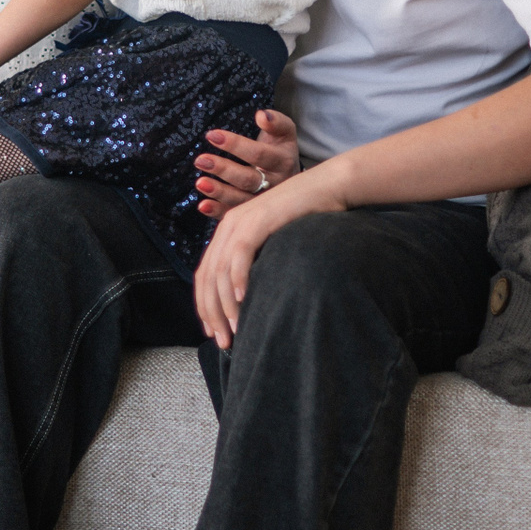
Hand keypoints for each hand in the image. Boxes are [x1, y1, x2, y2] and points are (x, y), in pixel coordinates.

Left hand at [194, 108, 299, 217]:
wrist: (291, 179)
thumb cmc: (280, 150)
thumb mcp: (284, 133)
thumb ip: (276, 122)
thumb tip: (262, 115)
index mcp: (283, 162)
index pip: (258, 154)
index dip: (235, 144)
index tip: (212, 135)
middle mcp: (276, 185)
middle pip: (248, 179)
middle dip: (223, 169)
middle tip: (200, 160)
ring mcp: (264, 202)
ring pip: (241, 200)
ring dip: (219, 192)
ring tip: (199, 183)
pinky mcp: (253, 213)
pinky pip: (235, 213)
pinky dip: (218, 212)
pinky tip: (203, 205)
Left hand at [194, 167, 342, 349]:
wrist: (326, 188)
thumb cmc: (306, 221)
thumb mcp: (274, 246)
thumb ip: (259, 265)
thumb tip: (251, 302)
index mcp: (227, 234)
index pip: (204, 276)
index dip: (205, 307)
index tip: (213, 333)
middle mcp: (227, 227)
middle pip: (207, 277)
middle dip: (212, 313)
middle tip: (222, 341)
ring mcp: (241, 222)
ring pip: (220, 270)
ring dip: (225, 303)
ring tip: (235, 329)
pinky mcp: (258, 220)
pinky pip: (241, 253)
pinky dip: (239, 278)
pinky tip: (243, 299)